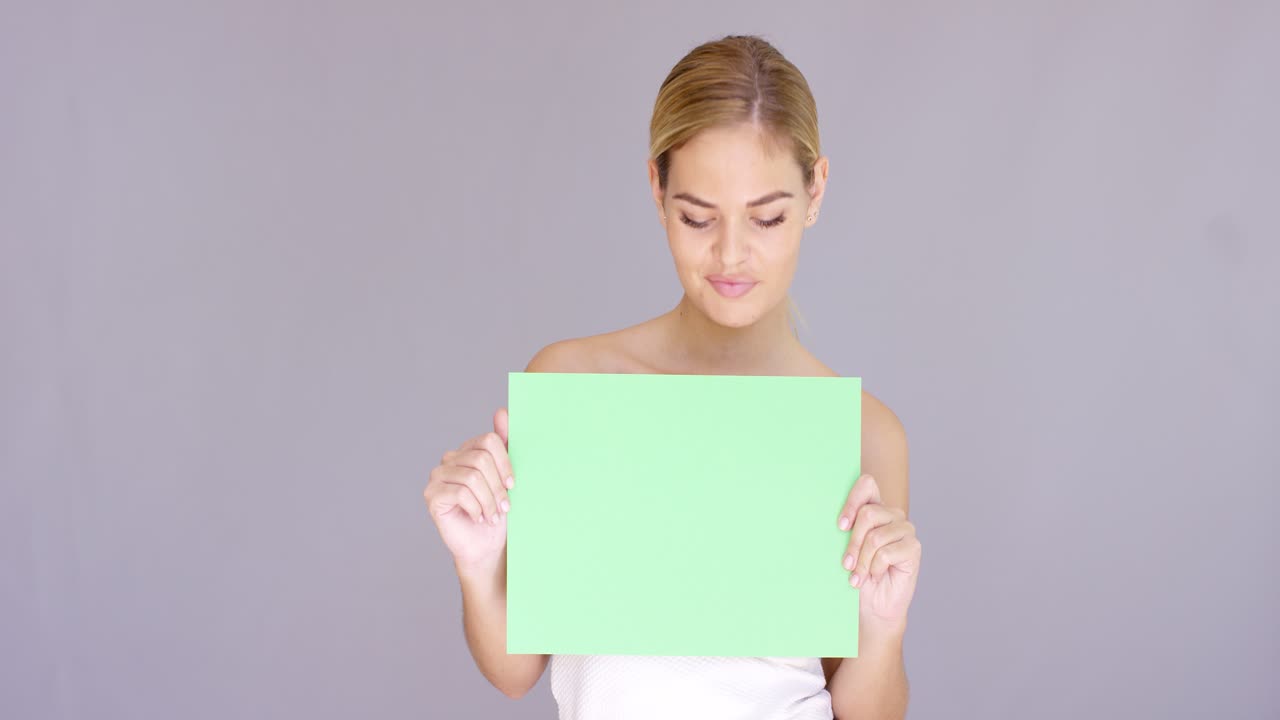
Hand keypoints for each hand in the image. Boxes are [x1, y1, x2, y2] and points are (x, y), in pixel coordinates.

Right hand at [423, 408, 514, 575]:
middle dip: (497, 486)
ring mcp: (438, 476)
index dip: (505, 463)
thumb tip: (502, 411)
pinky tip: (479, 518)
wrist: (485, 545)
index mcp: (468, 450)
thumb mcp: (507, 477)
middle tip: (504, 506)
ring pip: (473, 477)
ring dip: (489, 501)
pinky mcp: (432, 495)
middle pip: (481, 459)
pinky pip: (460, 493)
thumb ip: (504, 444)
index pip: (489, 440)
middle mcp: (450, 459)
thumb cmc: (497, 511)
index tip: (512, 485)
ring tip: (493, 515)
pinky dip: (476, 508)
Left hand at [836, 473, 920, 628]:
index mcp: (875, 508)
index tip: (840, 526)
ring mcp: (905, 530)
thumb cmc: (857, 574)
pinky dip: (875, 569)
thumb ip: (845, 528)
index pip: (867, 485)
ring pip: (875, 537)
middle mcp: (892, 515)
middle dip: (852, 542)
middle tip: (846, 564)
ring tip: (857, 575)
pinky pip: (886, 553)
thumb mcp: (846, 548)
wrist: (873, 606)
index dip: (852, 501)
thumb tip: (832, 519)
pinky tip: (876, 576)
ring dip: (862, 561)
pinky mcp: (913, 548)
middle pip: (868, 514)